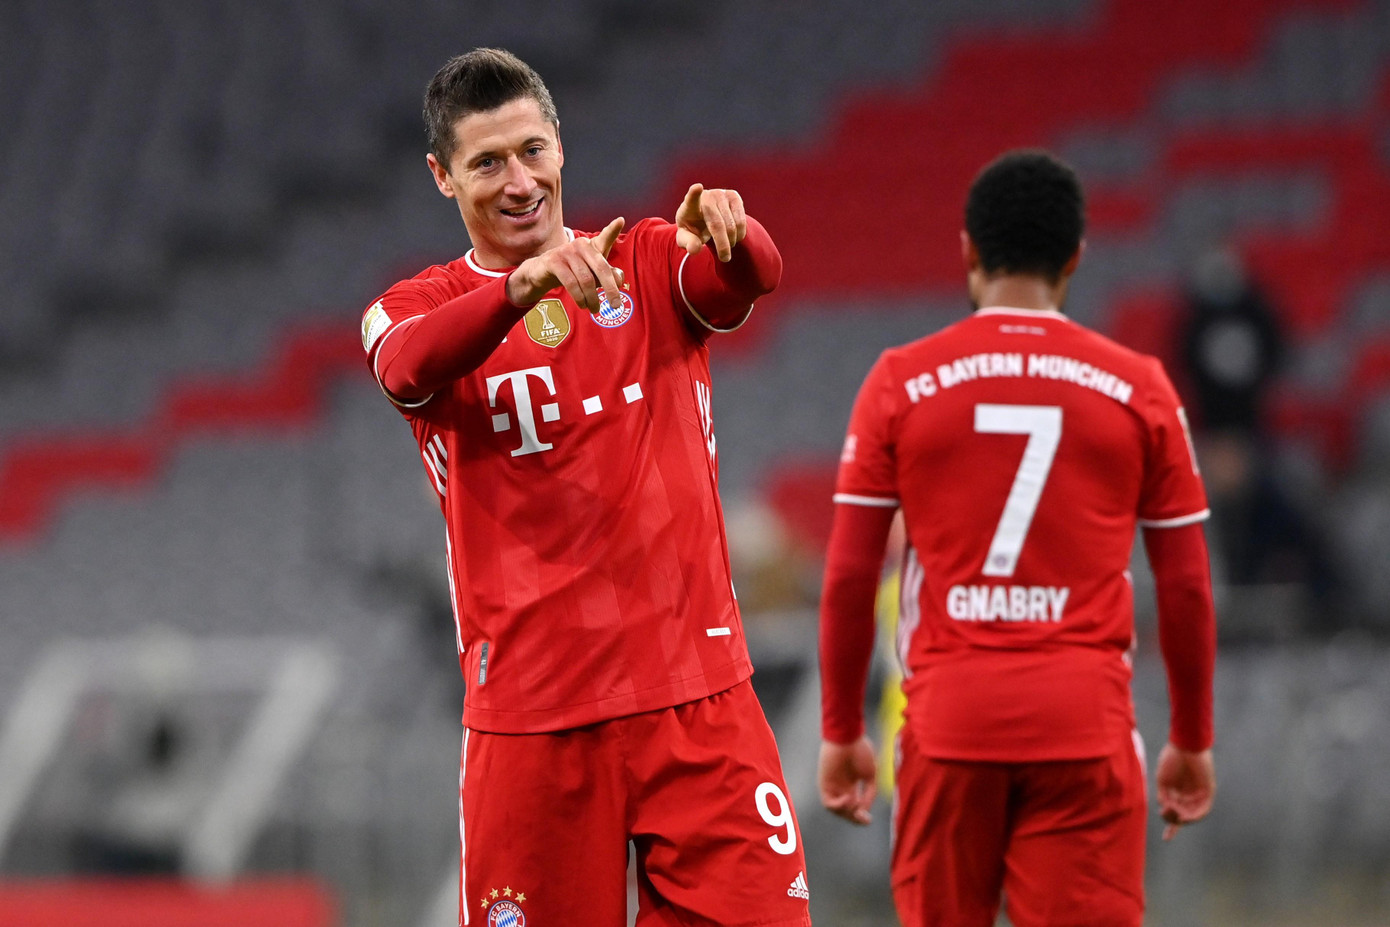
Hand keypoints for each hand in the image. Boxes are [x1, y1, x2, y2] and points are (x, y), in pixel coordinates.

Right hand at [507, 217, 625, 312]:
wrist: (541, 273)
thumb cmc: (572, 271)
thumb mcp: (591, 273)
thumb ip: (608, 275)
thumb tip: (619, 280)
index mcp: (591, 246)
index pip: (604, 238)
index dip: (612, 230)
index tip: (620, 220)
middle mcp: (580, 245)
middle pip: (600, 268)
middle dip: (610, 289)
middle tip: (616, 305)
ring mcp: (566, 252)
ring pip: (586, 280)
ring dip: (592, 298)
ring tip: (595, 309)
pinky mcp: (553, 262)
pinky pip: (570, 283)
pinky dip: (579, 297)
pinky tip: (582, 305)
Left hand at [674, 183, 745, 261]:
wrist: (704, 216)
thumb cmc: (693, 228)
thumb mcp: (687, 238)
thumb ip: (688, 243)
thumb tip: (695, 249)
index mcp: (689, 206)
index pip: (691, 198)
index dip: (693, 193)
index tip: (697, 187)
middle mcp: (706, 197)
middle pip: (718, 224)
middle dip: (723, 245)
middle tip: (725, 258)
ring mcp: (721, 194)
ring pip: (732, 224)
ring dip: (732, 241)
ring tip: (726, 247)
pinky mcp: (733, 196)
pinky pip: (741, 220)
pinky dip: (739, 234)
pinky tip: (733, 237)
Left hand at [818, 737, 877, 825]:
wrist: (847, 736)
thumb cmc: (860, 751)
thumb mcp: (870, 775)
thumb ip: (869, 794)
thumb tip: (864, 811)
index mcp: (852, 784)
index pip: (855, 807)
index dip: (862, 816)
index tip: (869, 819)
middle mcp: (841, 787)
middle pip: (846, 812)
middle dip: (855, 819)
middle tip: (864, 819)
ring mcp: (832, 786)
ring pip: (837, 810)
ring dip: (847, 812)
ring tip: (856, 801)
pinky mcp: (824, 784)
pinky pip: (828, 803)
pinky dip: (838, 806)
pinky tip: (848, 797)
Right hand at [1155, 743, 1214, 839]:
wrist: (1184, 744)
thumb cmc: (1171, 759)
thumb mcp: (1163, 782)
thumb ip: (1164, 798)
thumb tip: (1167, 812)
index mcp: (1177, 793)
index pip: (1175, 814)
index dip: (1171, 827)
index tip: (1166, 839)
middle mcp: (1189, 796)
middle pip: (1182, 816)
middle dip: (1173, 819)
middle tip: (1166, 812)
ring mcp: (1199, 794)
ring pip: (1192, 814)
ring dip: (1183, 818)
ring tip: (1175, 814)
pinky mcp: (1208, 791)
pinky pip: (1204, 809)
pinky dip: (1195, 815)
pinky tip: (1186, 817)